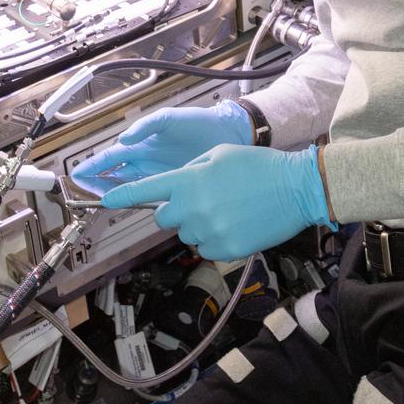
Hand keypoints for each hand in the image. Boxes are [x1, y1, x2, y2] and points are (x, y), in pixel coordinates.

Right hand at [71, 101, 251, 195]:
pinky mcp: (172, 184)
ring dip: (114, 193)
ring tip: (100, 201)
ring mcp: (158, 173)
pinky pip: (150, 194)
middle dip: (97, 183)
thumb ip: (146, 126)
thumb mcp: (169, 119)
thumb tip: (124, 139)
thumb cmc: (197, 122)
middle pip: (115, 174)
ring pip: (129, 186)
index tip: (78, 175)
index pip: (111, 157)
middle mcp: (146, 160)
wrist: (226, 133)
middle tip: (82, 193)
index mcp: (141, 143)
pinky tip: (130, 207)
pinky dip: (137, 200)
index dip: (94, 166)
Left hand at [100, 144, 335, 260]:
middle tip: (200, 199)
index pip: (146, 190)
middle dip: (174, 210)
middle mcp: (192, 208)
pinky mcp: (224, 250)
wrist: (295, 188)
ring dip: (198, 224)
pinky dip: (215, 239)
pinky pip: (205, 248)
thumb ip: (190, 169)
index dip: (123, 195)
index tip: (108, 200)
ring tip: (227, 209)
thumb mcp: (218, 154)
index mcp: (188, 180)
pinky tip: (234, 223)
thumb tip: (176, 185)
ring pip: (186, 233)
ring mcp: (208, 231)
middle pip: (163, 218)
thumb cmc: (258, 166)